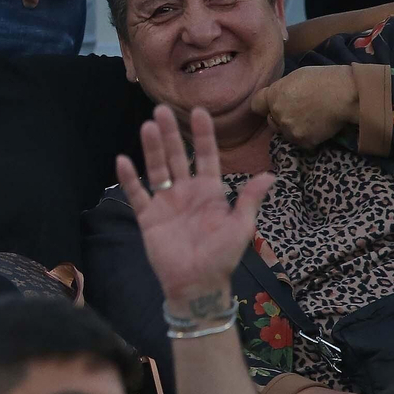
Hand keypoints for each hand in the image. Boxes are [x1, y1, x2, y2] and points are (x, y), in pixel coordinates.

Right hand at [116, 105, 275, 316]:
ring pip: (157, 169)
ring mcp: (165, 203)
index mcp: (209, 191)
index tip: (199, 111)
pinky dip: (130, 179)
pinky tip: (123, 160)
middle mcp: (185, 191)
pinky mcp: (148, 217)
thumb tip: (270, 175)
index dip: (202, 134)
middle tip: (162, 108)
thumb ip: (249, 199)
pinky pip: (137, 194)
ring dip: (152, 148)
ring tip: (147, 127)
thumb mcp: (242, 227)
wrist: (197, 284)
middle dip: (171, 133)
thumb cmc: (222, 257)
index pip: (205, 156)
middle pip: (176, 156)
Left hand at [249, 66, 357, 148]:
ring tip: (312, 118)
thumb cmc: (324, 79)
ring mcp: (290, 129)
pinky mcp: (303, 141)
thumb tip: (277, 97)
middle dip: (280, 117)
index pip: (256, 105)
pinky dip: (309, 136)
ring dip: (294, 128)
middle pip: (271, 121)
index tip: (273, 105)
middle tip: (300, 110)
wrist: (346, 94)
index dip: (266, 105)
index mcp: (273, 95)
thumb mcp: (295, 77)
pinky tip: (319, 126)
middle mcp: (277, 114)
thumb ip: (281, 90)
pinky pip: (301, 142)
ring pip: (285, 133)